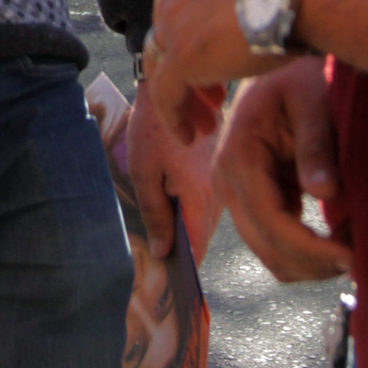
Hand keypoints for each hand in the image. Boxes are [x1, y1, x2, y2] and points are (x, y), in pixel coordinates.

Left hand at [126, 79, 221, 263]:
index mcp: (202, 198)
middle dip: (185, 251)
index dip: (182, 269)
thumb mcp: (144, 172)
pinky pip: (210, 201)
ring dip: (190, 229)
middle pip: (204, 237)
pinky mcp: (220, 170)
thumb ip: (155, 215)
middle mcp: (221, 194)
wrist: (172, 84)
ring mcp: (223, 181)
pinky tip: (175, 208)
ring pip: (208, 220)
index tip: (168, 284)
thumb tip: (162, 253)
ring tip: (165, 240)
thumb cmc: (152, 128)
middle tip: (161, 264)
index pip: (197, 249)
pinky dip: (195, 209)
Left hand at [146, 0, 319, 141]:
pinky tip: (188, 137)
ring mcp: (173, 15)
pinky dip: (173, 116)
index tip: (220, 57)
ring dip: (183, 94)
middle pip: (171, 28)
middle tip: (214, 96)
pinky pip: (165, 92)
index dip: (198, 30)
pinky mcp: (180, 53)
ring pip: (164, 61)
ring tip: (205, 122)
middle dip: (191, 63)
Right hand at [215, 64, 353, 281]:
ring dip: (312, 263)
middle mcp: (226, 179)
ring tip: (353, 246)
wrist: (281, 56)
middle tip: (362, 257)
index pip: (271, 222)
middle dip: (315, 262)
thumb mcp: (313, 101)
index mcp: (238, 155)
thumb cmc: (301, 74)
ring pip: (270, 255)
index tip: (354, 254)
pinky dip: (307, 252)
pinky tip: (338, 235)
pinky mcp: (250, 197)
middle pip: (267, 248)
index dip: (312, 248)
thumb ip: (316, 146)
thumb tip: (325, 194)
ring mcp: (234, 191)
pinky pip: (275, 242)